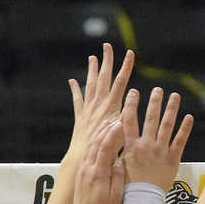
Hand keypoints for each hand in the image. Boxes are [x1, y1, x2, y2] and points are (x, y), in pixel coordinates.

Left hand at [66, 43, 134, 164]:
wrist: (84, 157)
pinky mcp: (80, 117)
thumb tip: (133, 100)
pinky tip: (72, 81)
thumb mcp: (122, 133)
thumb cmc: (106, 149)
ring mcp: (88, 109)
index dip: (126, 67)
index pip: (120, 82)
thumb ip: (127, 117)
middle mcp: (99, 104)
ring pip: (90, 84)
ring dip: (92, 70)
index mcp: (111, 106)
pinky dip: (75, 89)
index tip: (130, 53)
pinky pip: (77, 100)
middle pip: (104, 78)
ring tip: (92, 58)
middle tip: (107, 46)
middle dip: (107, 61)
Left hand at [73, 120, 126, 203]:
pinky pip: (87, 153)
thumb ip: (118, 176)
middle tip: (115, 118)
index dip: (114, 134)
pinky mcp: (81, 173)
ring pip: (90, 146)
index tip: (121, 123)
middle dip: (106, 129)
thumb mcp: (116, 196)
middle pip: (96, 142)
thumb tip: (121, 161)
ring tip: (108, 123)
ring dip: (99, 133)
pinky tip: (100, 139)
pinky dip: (94, 142)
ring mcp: (82, 170)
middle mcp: (87, 168)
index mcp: (98, 173)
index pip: (106, 147)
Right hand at [122, 87, 192, 191]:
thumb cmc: (128, 187)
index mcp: (131, 146)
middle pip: (151, 118)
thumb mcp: (118, 165)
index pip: (129, 120)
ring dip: (171, 109)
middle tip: (158, 90)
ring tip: (174, 96)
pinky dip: (185, 128)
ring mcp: (160, 151)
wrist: (142, 200)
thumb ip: (118, 150)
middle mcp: (146, 145)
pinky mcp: (173, 159)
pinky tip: (189, 117)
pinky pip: (180, 141)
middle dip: (154, 102)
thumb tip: (113, 137)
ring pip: (167, 125)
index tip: (133, 92)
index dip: (131, 105)